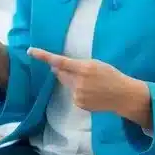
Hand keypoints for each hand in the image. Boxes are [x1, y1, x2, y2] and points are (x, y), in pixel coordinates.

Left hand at [27, 49, 150, 120]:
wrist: (123, 95)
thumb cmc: (111, 75)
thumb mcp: (96, 64)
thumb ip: (77, 65)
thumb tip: (57, 67)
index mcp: (84, 68)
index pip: (59, 61)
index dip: (44, 56)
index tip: (31, 51)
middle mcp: (78, 82)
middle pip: (60, 73)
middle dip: (63, 70)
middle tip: (78, 70)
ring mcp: (78, 94)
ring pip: (66, 84)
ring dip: (72, 81)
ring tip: (90, 83)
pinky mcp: (79, 103)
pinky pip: (72, 93)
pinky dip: (77, 90)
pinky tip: (91, 92)